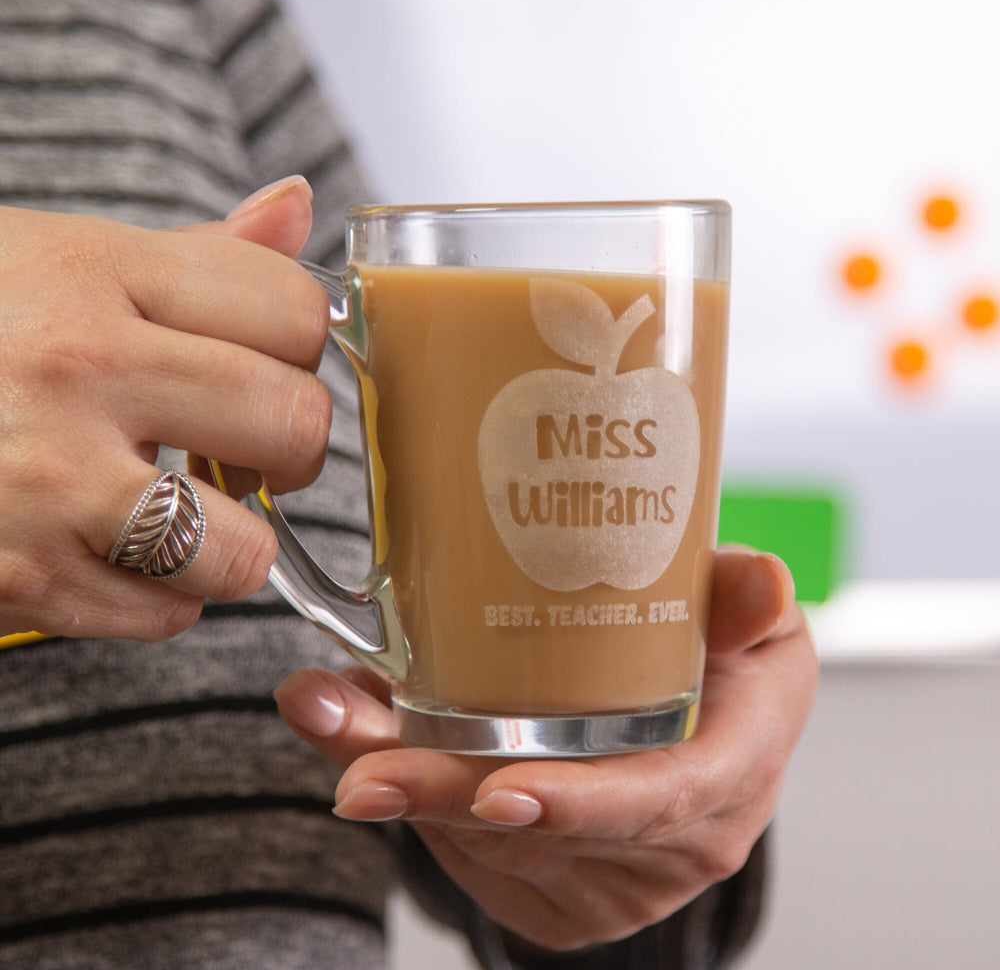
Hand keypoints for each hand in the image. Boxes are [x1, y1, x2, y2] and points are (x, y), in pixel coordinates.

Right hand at [0, 177, 330, 639]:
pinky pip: (168, 616)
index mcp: (96, 273)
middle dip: (295, 448)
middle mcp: (76, 370)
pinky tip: (117, 551)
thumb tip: (295, 204)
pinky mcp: (18, 579)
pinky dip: (164, 597)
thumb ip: (195, 252)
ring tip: (188, 511)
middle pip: (294, 426)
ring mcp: (45, 483)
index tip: (275, 364)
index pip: (295, 313)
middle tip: (251, 446)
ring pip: (242, 549)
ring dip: (233, 542)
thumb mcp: (60, 259)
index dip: (304, 348)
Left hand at [274, 547, 817, 951]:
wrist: (701, 726)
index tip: (502, 792)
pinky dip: (414, 798)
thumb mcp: (744, 622)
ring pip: (490, 847)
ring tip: (333, 717)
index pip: (658, 803)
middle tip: (359, 769)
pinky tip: (370, 737)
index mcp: (728, 775)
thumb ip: (741, 600)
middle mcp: (671, 845)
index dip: (582, 804)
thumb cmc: (723, 663)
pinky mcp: (561, 893)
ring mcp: (613, 880)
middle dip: (446, 800)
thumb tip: (764, 576)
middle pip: (547, 835)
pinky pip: (472, 858)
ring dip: (405, 788)